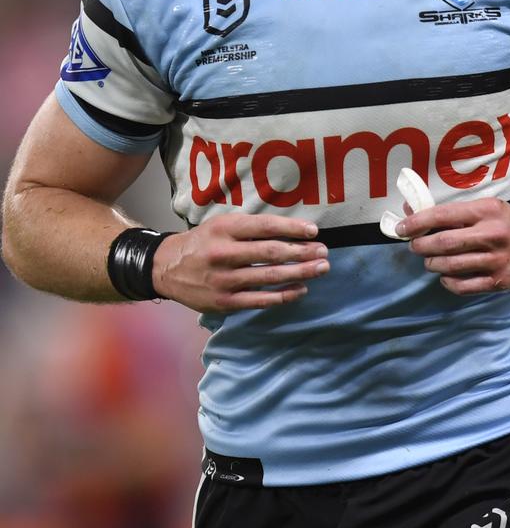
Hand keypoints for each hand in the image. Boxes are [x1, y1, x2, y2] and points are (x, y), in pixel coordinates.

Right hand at [151, 213, 328, 311]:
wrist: (167, 268)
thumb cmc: (203, 242)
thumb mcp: (222, 224)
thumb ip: (252, 227)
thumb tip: (291, 230)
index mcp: (225, 229)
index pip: (265, 227)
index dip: (292, 228)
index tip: (314, 231)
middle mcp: (224, 253)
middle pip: (271, 253)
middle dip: (302, 252)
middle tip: (324, 252)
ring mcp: (224, 280)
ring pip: (269, 277)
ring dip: (300, 273)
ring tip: (321, 268)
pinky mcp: (225, 302)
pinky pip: (260, 300)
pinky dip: (283, 295)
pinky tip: (301, 289)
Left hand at [395, 198, 509, 294]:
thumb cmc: (506, 220)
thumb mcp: (483, 206)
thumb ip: (449, 211)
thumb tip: (410, 209)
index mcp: (485, 211)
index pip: (443, 215)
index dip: (417, 222)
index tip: (401, 228)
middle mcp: (492, 235)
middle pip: (444, 243)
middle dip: (421, 245)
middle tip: (414, 245)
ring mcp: (497, 260)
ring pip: (451, 266)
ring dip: (432, 263)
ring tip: (429, 259)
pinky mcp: (500, 281)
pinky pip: (464, 286)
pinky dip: (448, 282)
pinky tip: (445, 275)